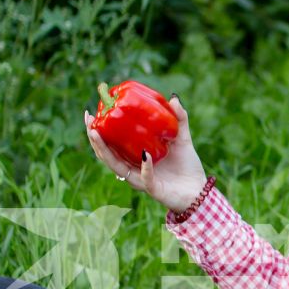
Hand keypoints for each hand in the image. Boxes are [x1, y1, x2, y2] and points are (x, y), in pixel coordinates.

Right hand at [85, 95, 209, 210]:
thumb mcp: (182, 138)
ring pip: (116, 167)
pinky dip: (145, 166)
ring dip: (105, 151)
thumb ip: (179, 119)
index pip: (111, 144)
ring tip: (98, 134)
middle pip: (106, 155)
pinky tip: (145, 154)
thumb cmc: (187, 166)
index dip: (98, 131)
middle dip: (94, 139)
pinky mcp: (153, 189)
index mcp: (135, 157)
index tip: (91, 114)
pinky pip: (145, 178)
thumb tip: (172, 97)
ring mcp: (141, 179)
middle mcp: (133, 168)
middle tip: (89, 122)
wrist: (199, 191)